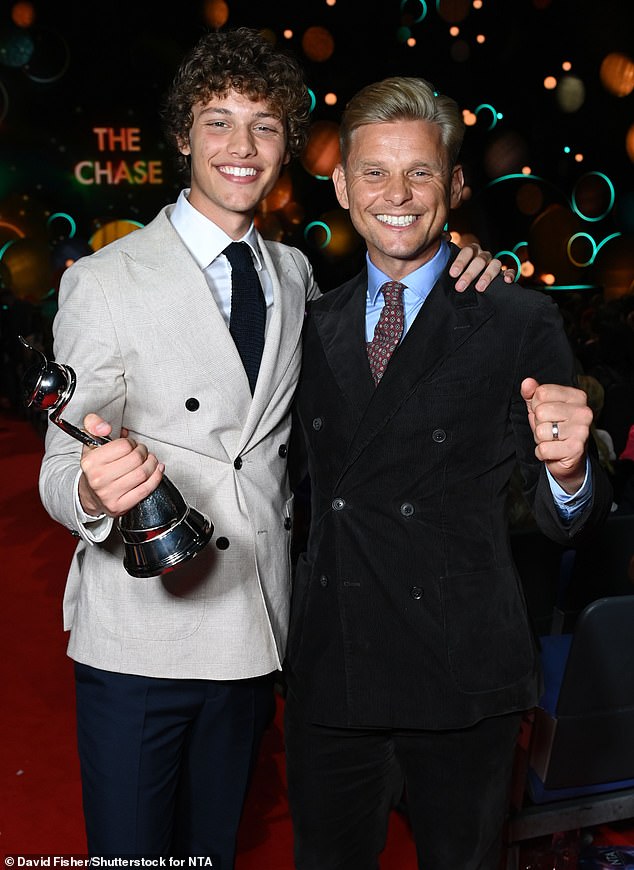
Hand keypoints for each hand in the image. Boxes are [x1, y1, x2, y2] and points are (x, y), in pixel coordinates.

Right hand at [78, 413, 163, 517]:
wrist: (89, 495)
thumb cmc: (95, 468)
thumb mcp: (89, 443)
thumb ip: (94, 425)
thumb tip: (105, 427)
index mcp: (91, 462)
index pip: (124, 446)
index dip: (132, 442)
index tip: (131, 445)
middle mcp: (98, 479)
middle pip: (136, 459)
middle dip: (144, 452)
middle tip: (142, 452)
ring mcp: (109, 494)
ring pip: (142, 474)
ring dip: (152, 464)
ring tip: (150, 460)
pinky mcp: (119, 506)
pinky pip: (145, 489)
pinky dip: (156, 477)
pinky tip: (157, 470)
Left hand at [448, 241, 515, 292]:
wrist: (465, 284)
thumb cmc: (457, 273)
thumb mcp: (447, 263)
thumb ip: (445, 249)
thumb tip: (446, 236)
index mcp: (471, 251)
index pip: (467, 252)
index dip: (460, 262)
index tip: (452, 274)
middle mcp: (483, 256)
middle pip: (479, 261)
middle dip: (469, 274)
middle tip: (460, 287)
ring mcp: (494, 264)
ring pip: (495, 265)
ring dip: (487, 276)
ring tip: (479, 288)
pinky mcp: (504, 274)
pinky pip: (510, 271)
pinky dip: (510, 274)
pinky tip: (507, 281)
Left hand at [521, 378, 592, 493]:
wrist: (569, 457)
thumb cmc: (554, 428)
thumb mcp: (541, 407)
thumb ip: (532, 393)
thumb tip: (527, 382)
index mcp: (576, 396)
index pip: (541, 393)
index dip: (536, 406)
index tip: (546, 414)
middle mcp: (583, 411)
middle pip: (540, 412)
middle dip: (538, 424)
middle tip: (549, 429)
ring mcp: (581, 431)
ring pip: (541, 431)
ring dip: (540, 439)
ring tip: (552, 440)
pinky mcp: (575, 449)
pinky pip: (543, 449)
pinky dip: (542, 453)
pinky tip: (553, 451)